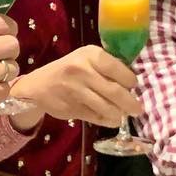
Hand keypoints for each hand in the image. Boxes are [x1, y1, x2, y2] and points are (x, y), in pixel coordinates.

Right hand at [11, 45, 142, 127]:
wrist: (38, 85)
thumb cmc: (69, 70)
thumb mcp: (86, 59)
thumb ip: (107, 67)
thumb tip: (133, 83)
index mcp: (90, 55)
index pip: (118, 69)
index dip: (130, 80)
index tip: (133, 86)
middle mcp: (82, 70)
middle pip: (115, 91)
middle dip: (131, 103)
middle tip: (138, 109)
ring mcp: (76, 90)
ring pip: (107, 107)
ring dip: (119, 114)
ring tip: (122, 115)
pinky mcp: (71, 108)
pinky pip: (96, 117)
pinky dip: (107, 121)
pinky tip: (111, 119)